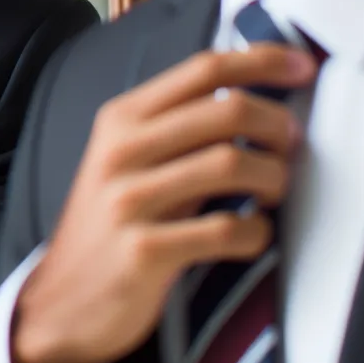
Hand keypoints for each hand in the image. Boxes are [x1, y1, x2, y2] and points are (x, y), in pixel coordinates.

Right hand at [10, 44, 317, 362]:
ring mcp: (129, 200)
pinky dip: (257, 232)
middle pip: (226, 109)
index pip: (202, 68)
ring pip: (231, 164)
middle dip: (277, 122)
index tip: (302, 66)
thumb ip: (175, 126)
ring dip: (273, 176)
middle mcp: (122, 150)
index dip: (261, 60)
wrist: (61, 302)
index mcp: (121, 117)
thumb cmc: (110, 225)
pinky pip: (226, 230)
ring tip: (273, 189)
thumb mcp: (126, 160)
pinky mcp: (144, 251)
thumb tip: (252, 95)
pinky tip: (253, 234)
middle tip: (292, 141)